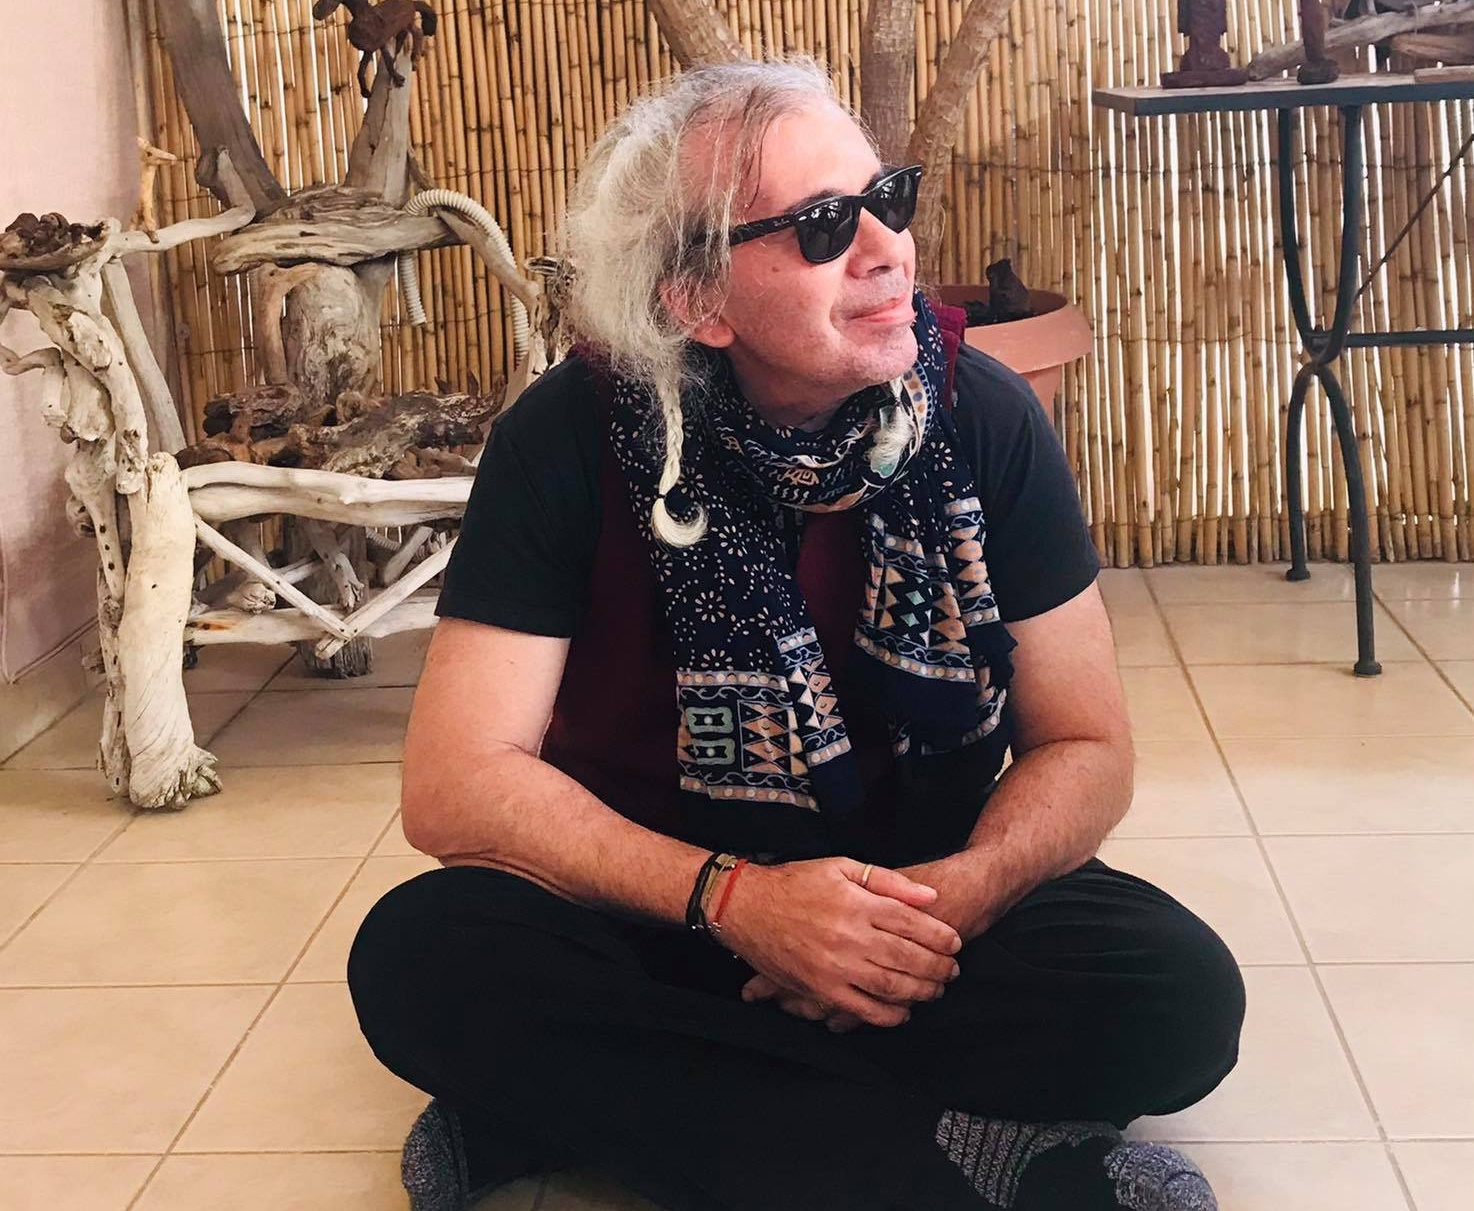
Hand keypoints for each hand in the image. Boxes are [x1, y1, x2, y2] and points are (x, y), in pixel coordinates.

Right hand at [716, 857, 961, 1027]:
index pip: (912, 922)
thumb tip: (929, 898)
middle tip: (953, 970)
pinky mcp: (819, 989)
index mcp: (856, 903)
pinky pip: (862, 1009)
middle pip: (908, 957)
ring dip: (921, 991)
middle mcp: (849, 936)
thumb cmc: (794, 883)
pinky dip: (888, 1015)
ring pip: (891, 986)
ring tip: (936, 989)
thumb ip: (888, 881)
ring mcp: (834, 966)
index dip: (940, 935)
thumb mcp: (841, 866)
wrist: (746, 907)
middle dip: (938, 966)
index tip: (955, 942)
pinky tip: (903, 1011)